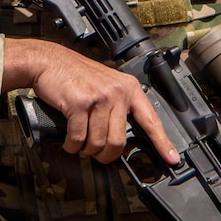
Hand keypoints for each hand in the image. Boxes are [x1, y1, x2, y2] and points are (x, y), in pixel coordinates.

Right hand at [2, 38, 179, 165]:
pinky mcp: (79, 103)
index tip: (172, 159)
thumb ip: (117, 105)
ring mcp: (98, 97)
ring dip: (87, 150)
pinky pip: (79, 137)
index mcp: (128, 88)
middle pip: (119, 140)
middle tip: (98, 155)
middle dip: (106, 155)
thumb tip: (121, 136)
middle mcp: (117, 92)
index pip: (151, 120)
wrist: (48, 61)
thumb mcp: (105, 84)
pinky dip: (72, 145)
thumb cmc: (73, 75)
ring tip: (80, 146)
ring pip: (99, 142)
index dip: (163, 143)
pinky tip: (69, 142)